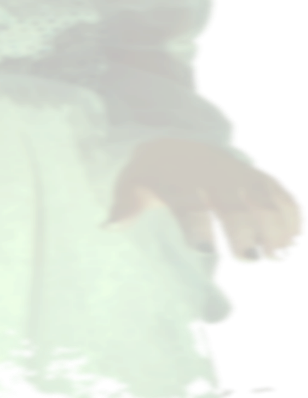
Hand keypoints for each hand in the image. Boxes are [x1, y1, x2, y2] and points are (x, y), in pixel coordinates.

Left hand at [104, 140, 304, 262]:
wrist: (173, 139)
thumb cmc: (152, 173)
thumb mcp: (131, 185)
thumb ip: (125, 206)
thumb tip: (109, 226)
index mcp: (178, 186)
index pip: (189, 207)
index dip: (198, 226)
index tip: (204, 247)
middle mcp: (211, 182)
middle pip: (233, 208)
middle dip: (243, 232)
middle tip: (248, 257)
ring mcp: (238, 179)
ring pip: (263, 200)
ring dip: (274, 227)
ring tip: (278, 254)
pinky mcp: (257, 178)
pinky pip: (282, 191)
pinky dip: (293, 211)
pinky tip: (297, 236)